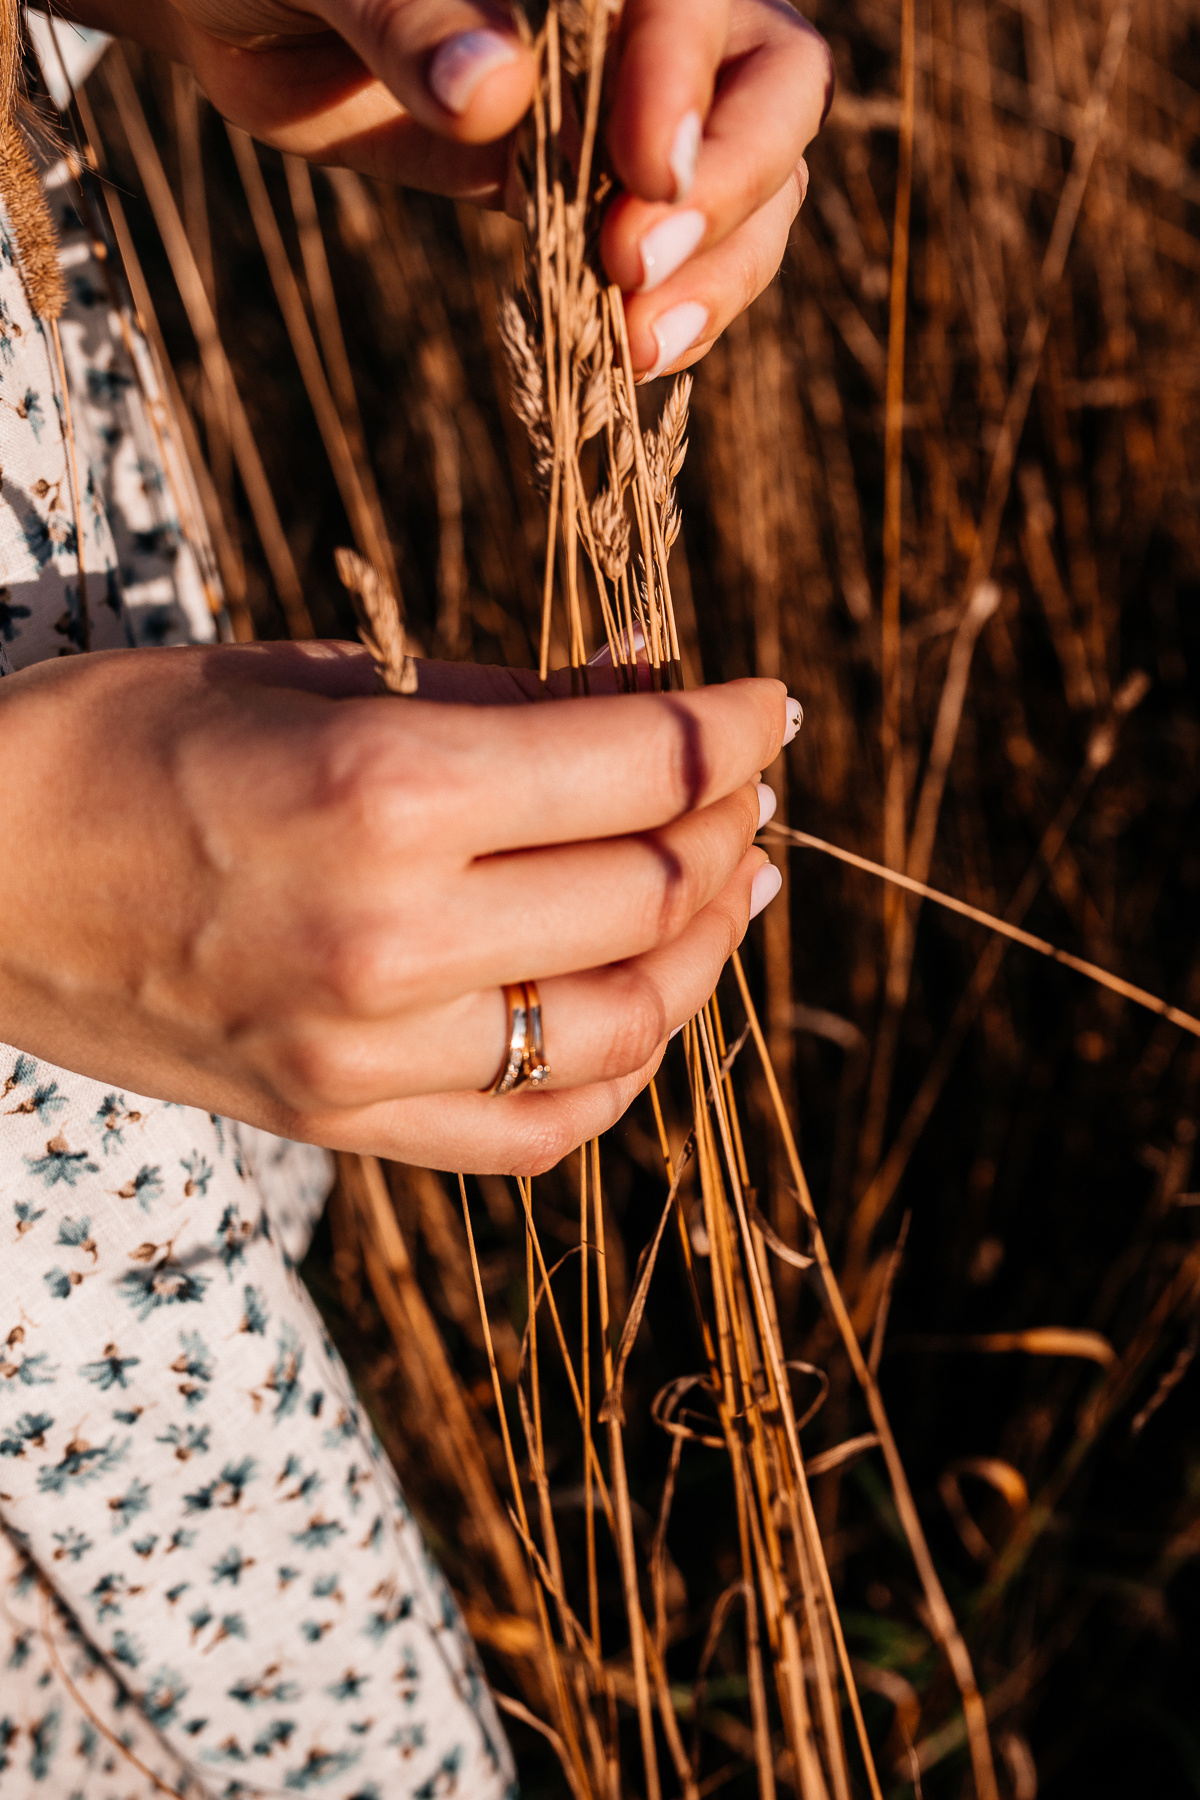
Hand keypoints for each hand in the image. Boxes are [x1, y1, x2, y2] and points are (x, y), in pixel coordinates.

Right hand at [0, 642, 791, 1172]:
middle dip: (729, 826)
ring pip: (624, 1026)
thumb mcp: (309, 676)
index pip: (639, 769)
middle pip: (650, 894)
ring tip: (725, 889)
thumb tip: (649, 690)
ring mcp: (369, 1057)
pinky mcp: (342, 1125)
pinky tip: (640, 1002)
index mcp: (385, 794)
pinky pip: (536, 1131)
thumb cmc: (122, 743)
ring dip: (702, 950)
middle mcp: (394, 940)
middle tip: (744, 787)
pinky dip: (620, 1068)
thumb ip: (498, 698)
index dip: (734, 729)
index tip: (771, 706)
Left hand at [68, 0, 830, 377]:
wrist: (244, 10)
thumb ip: (406, 14)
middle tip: (632, 270)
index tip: (644, 172)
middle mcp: (642, 14)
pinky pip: (683, 243)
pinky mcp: (602, 184)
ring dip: (718, 268)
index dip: (687, 81)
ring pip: (751, 174)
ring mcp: (636, 102)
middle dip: (728, 185)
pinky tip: (631, 351)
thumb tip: (493, 92)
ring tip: (638, 344)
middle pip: (771, 84)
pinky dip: (677, 303)